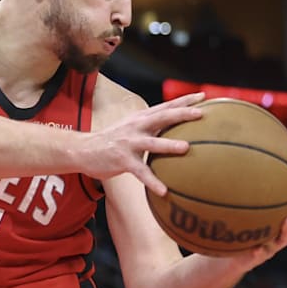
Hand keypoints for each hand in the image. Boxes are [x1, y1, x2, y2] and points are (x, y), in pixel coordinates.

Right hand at [84, 93, 204, 195]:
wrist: (83, 150)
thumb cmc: (112, 140)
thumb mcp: (131, 128)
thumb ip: (150, 127)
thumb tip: (174, 128)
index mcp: (140, 119)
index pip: (165, 106)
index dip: (184, 101)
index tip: (203, 96)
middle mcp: (136, 127)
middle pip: (161, 117)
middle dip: (181, 114)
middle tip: (201, 114)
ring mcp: (129, 143)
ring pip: (152, 143)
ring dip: (169, 145)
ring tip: (186, 147)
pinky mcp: (122, 160)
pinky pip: (140, 172)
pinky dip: (152, 181)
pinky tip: (164, 191)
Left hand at [233, 165, 286, 269]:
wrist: (227, 257)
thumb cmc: (234, 228)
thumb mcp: (237, 207)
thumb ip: (237, 190)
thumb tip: (229, 159)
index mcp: (279, 216)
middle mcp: (279, 231)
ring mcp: (270, 245)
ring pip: (285, 239)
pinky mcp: (256, 258)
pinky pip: (260, 255)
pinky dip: (259, 251)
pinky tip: (256, 248)